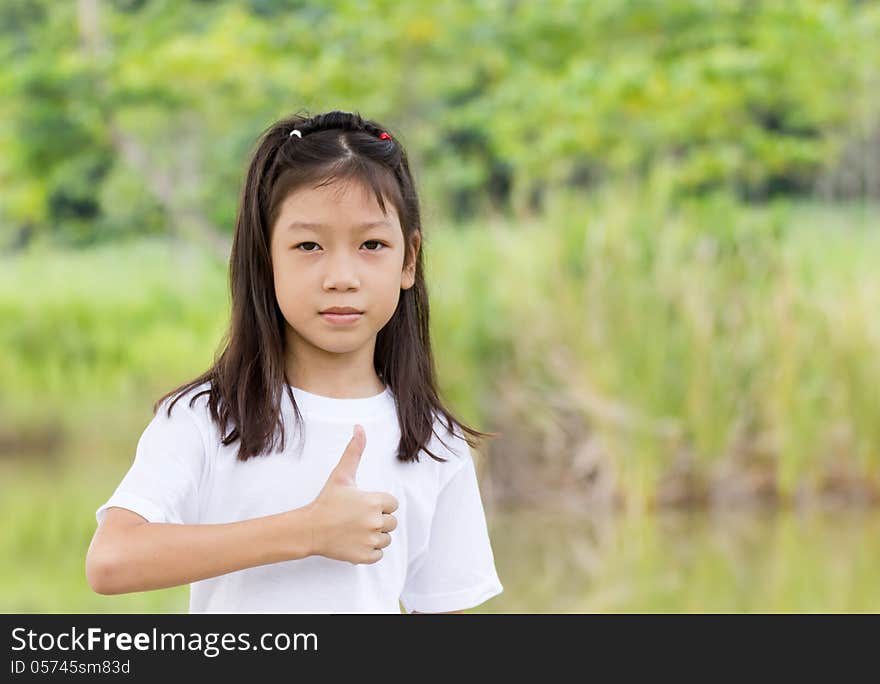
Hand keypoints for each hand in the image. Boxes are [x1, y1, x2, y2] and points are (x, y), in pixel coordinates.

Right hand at [304, 424, 398, 563]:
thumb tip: (359, 427)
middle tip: (358, 517)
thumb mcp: (341, 475)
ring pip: (386, 538)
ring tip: (356, 529)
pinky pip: (379, 554)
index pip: (392, 504)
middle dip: (378, 519)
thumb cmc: (326, 501)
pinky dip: (370, 550)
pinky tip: (356, 541)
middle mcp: (376, 522)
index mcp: (375, 502)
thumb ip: (354, 451)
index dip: (380, 503)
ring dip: (375, 535)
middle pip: (391, 522)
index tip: (363, 504)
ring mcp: (370, 541)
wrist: (309, 529)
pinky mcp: (365, 556)